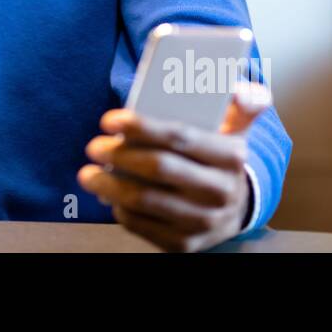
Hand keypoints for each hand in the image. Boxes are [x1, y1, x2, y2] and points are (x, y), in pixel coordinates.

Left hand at [77, 82, 270, 251]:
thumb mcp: (236, 128)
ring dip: (109, 184)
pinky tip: (108, 195)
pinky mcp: (185, 244)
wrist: (234, 210)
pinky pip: (141, 225)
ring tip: (88, 173)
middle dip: (119, 155)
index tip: (110, 120)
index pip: (180, 137)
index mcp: (231, 156)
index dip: (141, 127)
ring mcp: (203, 221)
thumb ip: (243, 102)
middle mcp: (220, 191)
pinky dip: (118, 208)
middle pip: (159, 168)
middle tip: (94, 147)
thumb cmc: (218, 158)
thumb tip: (237, 87)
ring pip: (145, 200)